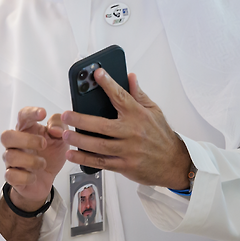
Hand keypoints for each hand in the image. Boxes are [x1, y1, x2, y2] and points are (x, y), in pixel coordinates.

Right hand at [0, 107, 66, 210]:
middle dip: (26, 140)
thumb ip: (60, 126)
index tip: (42, 113)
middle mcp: (16, 144)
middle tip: (43, 144)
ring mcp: (12, 161)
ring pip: (10, 156)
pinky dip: (26, 177)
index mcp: (27, 130)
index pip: (23, 116)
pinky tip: (34, 176)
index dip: (31, 113)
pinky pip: (11, 175)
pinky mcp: (13, 177)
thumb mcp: (61, 138)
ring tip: (43, 163)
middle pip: (6, 136)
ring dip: (31, 160)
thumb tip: (54, 129)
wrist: (48, 179)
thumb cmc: (50, 155)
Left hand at [62, 70, 191, 188]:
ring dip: (79, 140)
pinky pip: (101, 162)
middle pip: (102, 125)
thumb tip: (130, 76)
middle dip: (81, 120)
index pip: (122, 96)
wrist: (175, 163)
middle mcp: (133, 132)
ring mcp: (128, 151)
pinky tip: (72, 154)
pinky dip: (85, 159)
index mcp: (139, 115)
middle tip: (65, 115)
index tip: (97, 74)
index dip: (109, 84)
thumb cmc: (162, 136)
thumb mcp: (154, 111)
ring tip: (65, 134)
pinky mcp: (125, 166)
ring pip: (99, 146)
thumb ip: (139, 94)